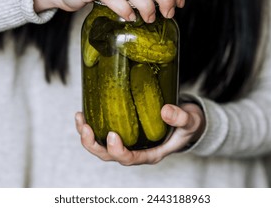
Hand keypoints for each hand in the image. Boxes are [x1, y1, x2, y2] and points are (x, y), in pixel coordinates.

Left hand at [75, 103, 204, 164]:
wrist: (187, 120)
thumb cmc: (188, 125)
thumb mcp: (190, 122)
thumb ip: (181, 118)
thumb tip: (166, 111)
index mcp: (150, 154)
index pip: (130, 159)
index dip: (118, 151)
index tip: (112, 135)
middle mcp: (136, 151)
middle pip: (109, 156)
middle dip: (94, 144)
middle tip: (86, 127)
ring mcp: (128, 142)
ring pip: (102, 146)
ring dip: (87, 135)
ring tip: (80, 118)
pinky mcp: (124, 130)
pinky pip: (103, 132)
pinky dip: (92, 124)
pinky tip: (85, 112)